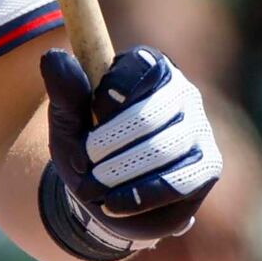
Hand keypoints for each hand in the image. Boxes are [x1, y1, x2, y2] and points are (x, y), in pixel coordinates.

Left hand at [38, 46, 219, 260]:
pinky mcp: (208, 166)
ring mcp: (199, 129)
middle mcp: (182, 93)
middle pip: (150, 114)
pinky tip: (113, 204)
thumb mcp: (67, 122)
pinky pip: (181, 181)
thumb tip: (54, 56)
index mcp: (149, 68)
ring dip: (118, 173)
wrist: (105, 195)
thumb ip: (63, 91)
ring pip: (164, 149)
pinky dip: (141, 195)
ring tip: (90, 187)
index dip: (113, 91)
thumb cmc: (87, 148)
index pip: (143, 65)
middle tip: (82, 163)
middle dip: (106, 144)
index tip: (91, 114)